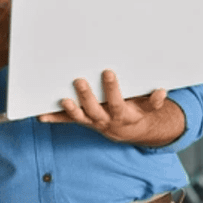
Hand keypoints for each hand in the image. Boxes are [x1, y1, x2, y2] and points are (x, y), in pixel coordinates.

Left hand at [38, 69, 180, 144]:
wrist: (127, 130)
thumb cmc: (135, 111)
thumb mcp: (147, 108)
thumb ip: (153, 101)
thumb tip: (162, 91)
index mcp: (122, 114)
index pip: (116, 102)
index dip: (112, 89)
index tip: (108, 72)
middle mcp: (104, 120)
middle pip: (94, 110)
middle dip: (87, 96)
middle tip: (79, 80)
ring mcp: (91, 121)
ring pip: (80, 117)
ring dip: (70, 109)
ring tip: (63, 99)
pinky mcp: (81, 121)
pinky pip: (66, 121)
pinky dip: (53, 118)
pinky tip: (40, 115)